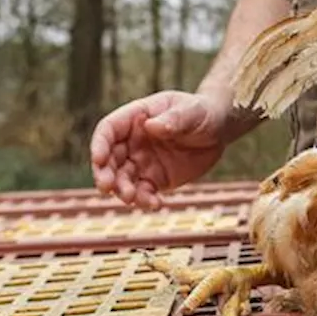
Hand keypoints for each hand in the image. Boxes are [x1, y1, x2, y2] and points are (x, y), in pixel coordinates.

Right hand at [90, 91, 232, 209]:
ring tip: (131, 198)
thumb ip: (173, 119)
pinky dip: (145, 200)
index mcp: (135, 118)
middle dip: (105, 174)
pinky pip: (144, 191)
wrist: (219, 129)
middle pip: (109, 159)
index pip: (108, 130)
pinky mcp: (155, 178)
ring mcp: (142, 161)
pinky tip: (155, 204)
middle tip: (106, 187)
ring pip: (123, 179)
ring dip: (122, 190)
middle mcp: (132, 142)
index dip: (99, 145)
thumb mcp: (191, 111)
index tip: (98, 159)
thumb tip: (152, 126)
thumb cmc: (201, 112)